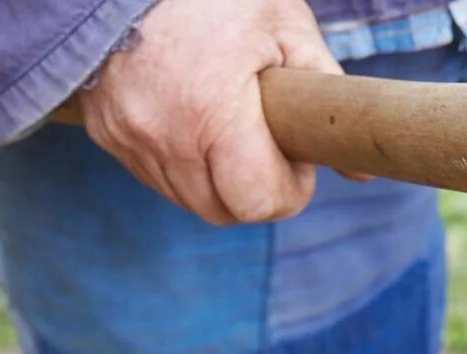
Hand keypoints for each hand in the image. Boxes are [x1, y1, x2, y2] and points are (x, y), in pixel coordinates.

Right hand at [78, 0, 342, 224]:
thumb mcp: (286, 27)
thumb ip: (327, 94)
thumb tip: (362, 172)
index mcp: (211, 109)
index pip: (258, 201)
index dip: (288, 188)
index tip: (292, 154)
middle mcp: (162, 133)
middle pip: (225, 211)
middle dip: (256, 189)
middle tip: (265, 143)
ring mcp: (126, 136)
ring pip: (190, 200)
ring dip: (218, 181)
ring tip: (229, 128)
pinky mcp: (104, 133)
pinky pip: (156, 177)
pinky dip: (183, 164)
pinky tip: (194, 122)